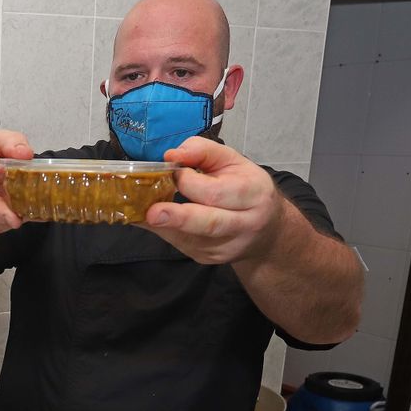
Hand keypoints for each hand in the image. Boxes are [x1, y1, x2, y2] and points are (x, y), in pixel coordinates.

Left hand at [140, 136, 284, 264]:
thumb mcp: (233, 161)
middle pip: (209, 222)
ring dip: (164, 225)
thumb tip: (172, 154)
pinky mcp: (210, 258)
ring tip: (143, 214)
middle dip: (178, 217)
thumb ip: (203, 151)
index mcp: (253, 194)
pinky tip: (151, 221)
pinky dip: (164, 232)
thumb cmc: (246, 188)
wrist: (267, 230)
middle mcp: (244, 224)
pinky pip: (182, 245)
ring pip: (191, 238)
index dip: (189, 182)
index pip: (216, 192)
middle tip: (152, 212)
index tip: (173, 171)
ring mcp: (226, 246)